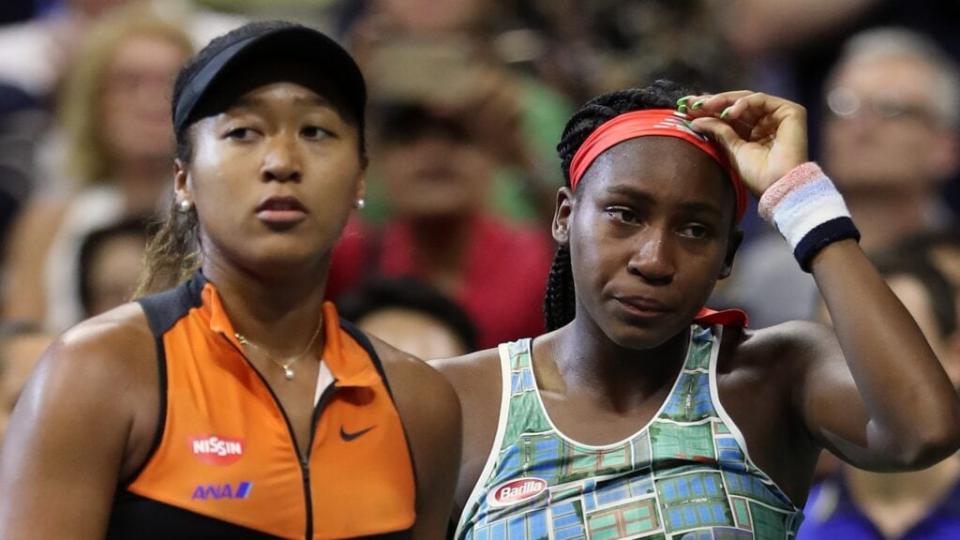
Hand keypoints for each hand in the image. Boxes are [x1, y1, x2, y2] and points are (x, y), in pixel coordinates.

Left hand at [681, 91, 808, 196]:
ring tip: (705, 106)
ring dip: (723, 100)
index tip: (686, 108)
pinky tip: (728, 113)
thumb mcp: (731, 149)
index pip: (728, 115)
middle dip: (712, 103)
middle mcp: (764, 122)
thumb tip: (694, 120)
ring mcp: (777, 115)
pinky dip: (743, 103)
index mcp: (752, 133)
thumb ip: (717, 130)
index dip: (708, 111)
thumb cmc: (757, 174)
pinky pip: (761, 100)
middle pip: (735, 105)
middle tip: (691, 102)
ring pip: (746, 99)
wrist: (777, 185)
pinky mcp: (789, 111)